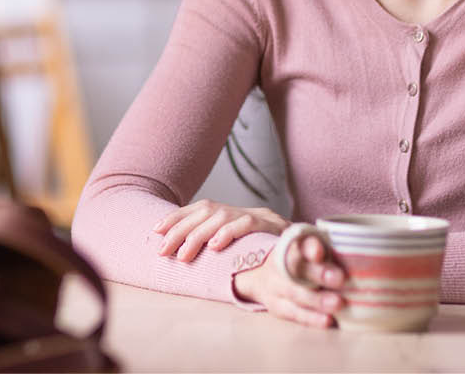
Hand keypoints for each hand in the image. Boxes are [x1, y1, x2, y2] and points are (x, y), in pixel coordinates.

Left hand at [153, 200, 289, 260]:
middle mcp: (241, 210)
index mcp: (231, 214)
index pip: (199, 208)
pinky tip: (215, 246)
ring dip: (198, 235)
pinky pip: (247, 223)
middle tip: (163, 250)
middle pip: (205, 210)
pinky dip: (228, 233)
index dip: (176, 217)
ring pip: (221, 216)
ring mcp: (257, 215)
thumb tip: (180, 256)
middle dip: (180, 230)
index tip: (156, 231)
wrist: (307, 252)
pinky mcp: (271, 224)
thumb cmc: (266, 256)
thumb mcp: (238, 250)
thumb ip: (216, 248)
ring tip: (183, 255)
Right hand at [233, 233, 344, 327]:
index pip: (300, 243)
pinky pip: (293, 313)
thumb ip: (326, 249)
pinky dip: (311, 318)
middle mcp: (279, 264)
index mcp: (290, 245)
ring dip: (316, 300)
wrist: (266, 276)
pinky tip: (328, 320)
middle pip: (296, 269)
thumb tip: (357, 255)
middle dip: (318, 274)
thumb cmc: (301, 261)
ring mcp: (275, 286)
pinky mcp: (277, 306)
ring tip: (337, 303)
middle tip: (340, 278)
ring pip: (294, 293)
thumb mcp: (309, 249)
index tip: (320, 252)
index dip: (310, 247)